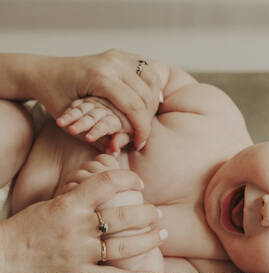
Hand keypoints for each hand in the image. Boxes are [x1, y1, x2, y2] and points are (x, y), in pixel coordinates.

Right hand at [0, 169, 163, 272]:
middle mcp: (76, 227)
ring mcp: (78, 252)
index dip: (128, 178)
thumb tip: (109, 182)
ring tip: (162, 234)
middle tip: (157, 212)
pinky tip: (151, 272)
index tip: (139, 181)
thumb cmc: (29, 228)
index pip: (106, 182)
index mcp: (69, 204)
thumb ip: (81, 196)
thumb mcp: (53, 203)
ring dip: (148, 239)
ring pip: (123, 245)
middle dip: (146, 212)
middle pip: (123, 216)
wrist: (5, 258)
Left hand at [34, 49, 162, 149]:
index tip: (139, 144)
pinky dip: (151, 87)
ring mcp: (117, 56)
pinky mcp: (120, 54)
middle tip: (142, 135)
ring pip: (152, 80)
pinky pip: (147, 70)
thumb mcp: (70, 120)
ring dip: (153, 102)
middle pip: (146, 95)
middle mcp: (112, 63)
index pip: (134, 106)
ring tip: (145, 119)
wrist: (44, 71)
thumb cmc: (53, 94)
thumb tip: (116, 151)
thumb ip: (94, 135)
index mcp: (100, 77)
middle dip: (148, 118)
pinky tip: (148, 101)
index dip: (142, 129)